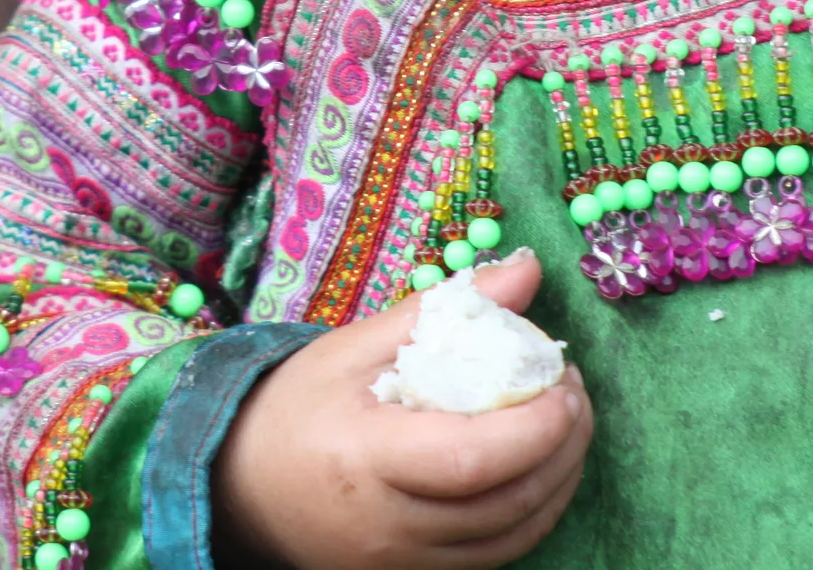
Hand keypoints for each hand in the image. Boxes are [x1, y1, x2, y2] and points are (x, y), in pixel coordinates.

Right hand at [211, 250, 591, 568]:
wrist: (238, 487)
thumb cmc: (293, 409)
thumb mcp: (355, 347)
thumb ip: (443, 309)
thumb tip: (524, 271)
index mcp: (365, 460)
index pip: (471, 460)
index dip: (535, 427)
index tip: (562, 380)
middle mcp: (387, 527)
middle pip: (504, 502)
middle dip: (561, 446)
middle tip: (573, 391)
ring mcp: (402, 564)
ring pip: (511, 535)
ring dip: (558, 480)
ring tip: (566, 423)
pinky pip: (494, 555)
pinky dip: (530, 513)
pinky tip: (539, 469)